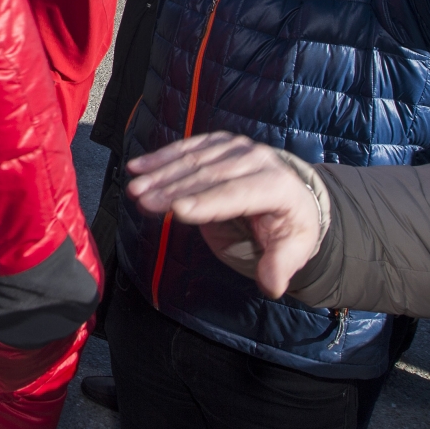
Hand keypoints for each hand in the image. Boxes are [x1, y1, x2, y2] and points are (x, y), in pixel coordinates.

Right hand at [125, 132, 324, 298]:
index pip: (237, 194)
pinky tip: (138, 166)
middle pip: (209, 175)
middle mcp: (256, 160)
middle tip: (142, 201)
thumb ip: (280, 265)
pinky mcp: (220, 142)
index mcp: (277, 186)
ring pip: (194, 159)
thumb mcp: (294, 249)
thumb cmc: (288, 226)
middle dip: (172, 189)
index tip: (176, 212)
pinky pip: (188, 147)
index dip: (206, 203)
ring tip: (135, 188)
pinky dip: (161, 157)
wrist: (292, 195)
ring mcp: (237, 147)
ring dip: (160, 173)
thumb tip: (272, 286)